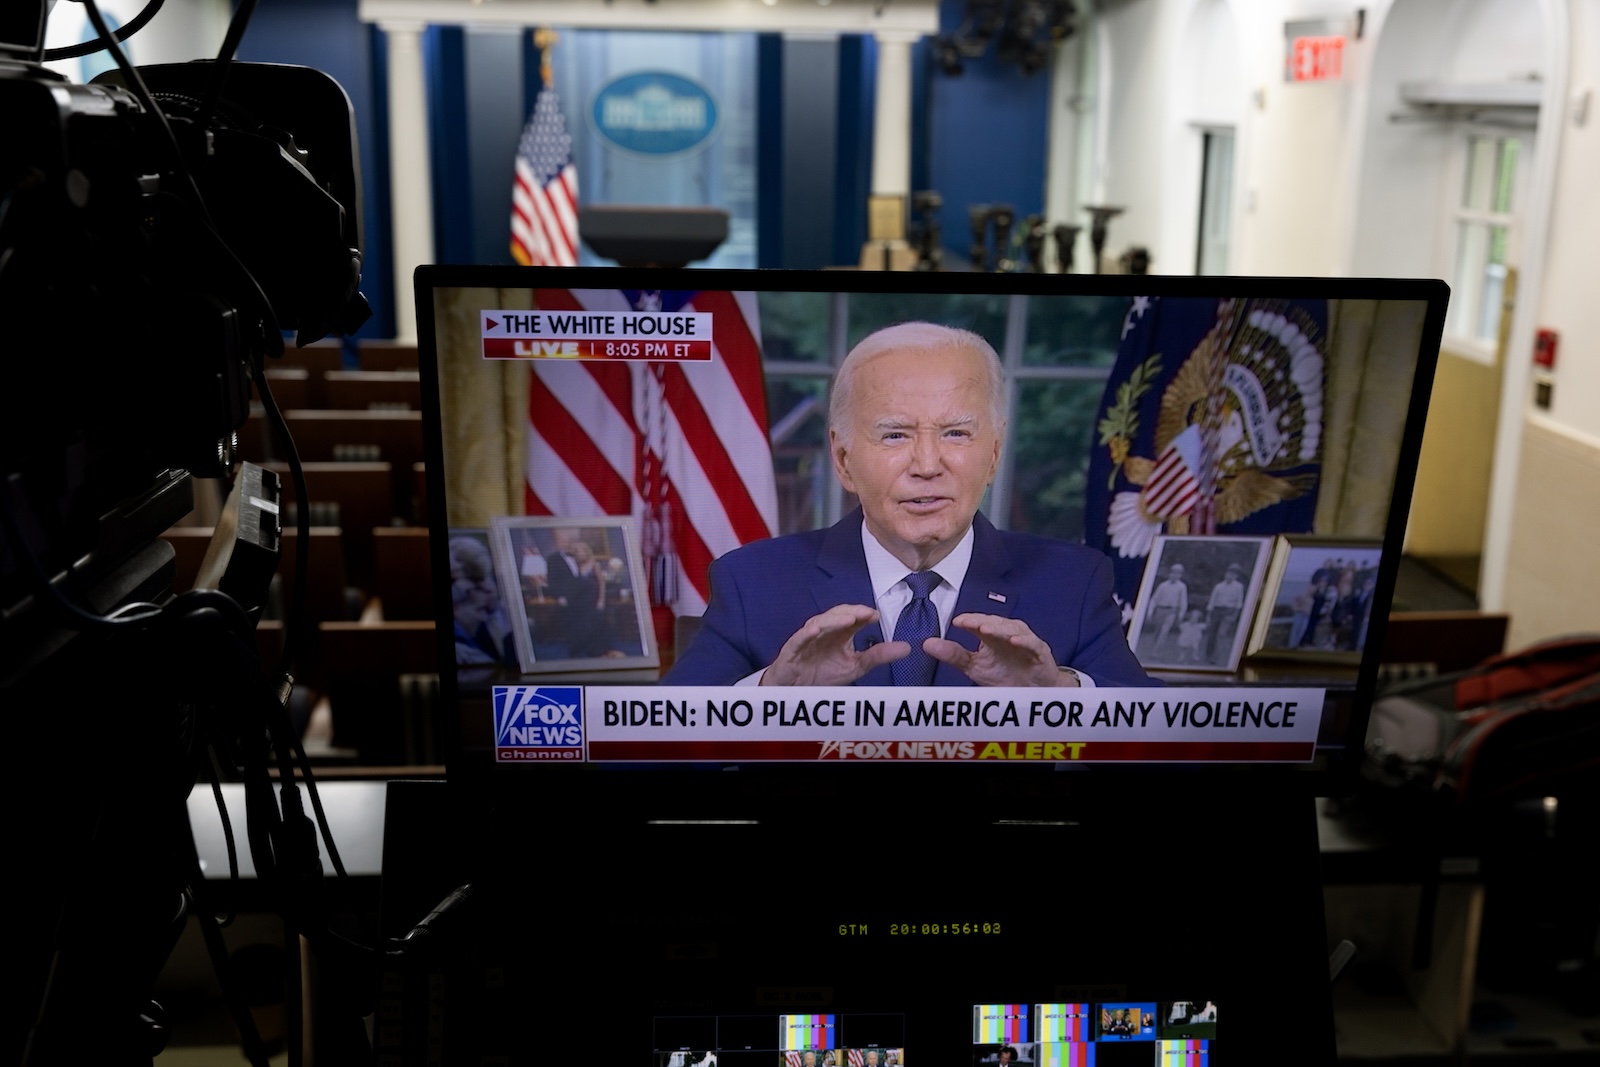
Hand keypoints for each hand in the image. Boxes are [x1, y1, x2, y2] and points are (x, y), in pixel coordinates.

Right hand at [761, 604, 908, 685]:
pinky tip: (817, 629)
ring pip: (820, 622)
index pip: (853, 618)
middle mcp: (824, 631)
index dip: (864, 614)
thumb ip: (878, 656)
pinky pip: (800, 638)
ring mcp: (808, 638)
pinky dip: (808, 633)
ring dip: (834, 619)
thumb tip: (907, 647)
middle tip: (866, 613)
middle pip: (837, 615)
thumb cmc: (823, 673)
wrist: (796, 691)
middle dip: (852, 612)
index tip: (877, 616)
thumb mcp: (855, 666)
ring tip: (849, 618)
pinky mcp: (793, 648)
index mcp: (839, 633)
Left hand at [925, 613, 1075, 686]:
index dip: (968, 621)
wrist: (1032, 693)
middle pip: (994, 622)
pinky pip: (1032, 643)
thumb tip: (926, 643)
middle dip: (981, 621)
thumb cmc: (1004, 676)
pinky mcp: (1039, 652)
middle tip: (968, 623)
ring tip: (985, 629)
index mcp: (992, 634)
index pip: (978, 623)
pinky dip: (1023, 641)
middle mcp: (1008, 633)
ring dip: (999, 628)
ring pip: (1012, 629)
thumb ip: (953, 655)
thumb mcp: (974, 667)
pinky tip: (1013, 640)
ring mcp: (1024, 641)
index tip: (955, 622)